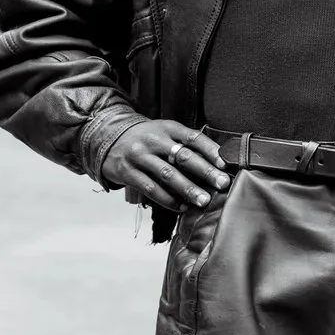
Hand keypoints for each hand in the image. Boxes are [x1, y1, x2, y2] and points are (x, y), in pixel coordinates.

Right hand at [101, 120, 230, 212]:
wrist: (108, 138)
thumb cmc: (146, 139)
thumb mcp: (165, 133)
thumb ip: (186, 144)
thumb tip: (216, 165)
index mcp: (167, 128)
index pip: (193, 137)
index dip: (210, 150)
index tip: (225, 164)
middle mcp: (153, 140)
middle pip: (183, 156)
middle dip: (205, 171)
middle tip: (222, 184)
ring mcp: (139, 156)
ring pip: (167, 174)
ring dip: (188, 189)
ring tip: (203, 200)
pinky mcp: (127, 172)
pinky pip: (150, 188)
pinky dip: (168, 199)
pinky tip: (181, 207)